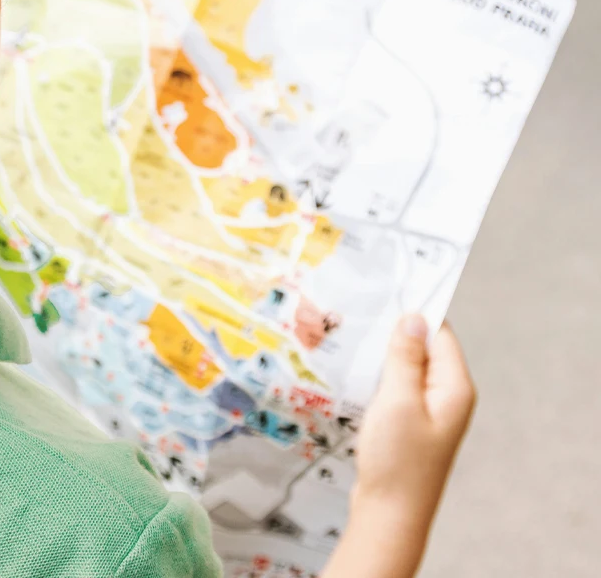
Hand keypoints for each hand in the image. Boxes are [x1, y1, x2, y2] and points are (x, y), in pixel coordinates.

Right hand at [354, 315, 475, 526]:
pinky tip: (354, 373)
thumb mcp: (398, 400)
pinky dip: (378, 377)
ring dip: (383, 356)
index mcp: (454, 387)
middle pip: (423, 348)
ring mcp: (428, 412)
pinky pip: (396, 388)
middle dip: (394, 332)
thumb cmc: (397, 460)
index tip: (384, 290)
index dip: (415, 311)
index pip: (439, 333)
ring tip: (351, 337)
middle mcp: (447, 397)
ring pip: (406, 368)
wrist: (389, 514)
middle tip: (359, 311)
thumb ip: (405, 357)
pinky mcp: (409, 425)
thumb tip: (414, 318)